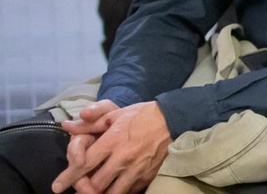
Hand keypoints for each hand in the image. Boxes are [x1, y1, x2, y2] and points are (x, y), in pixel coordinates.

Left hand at [54, 99, 170, 193]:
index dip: (68, 177)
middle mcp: (123, 158)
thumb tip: (67, 126)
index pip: (84, 164)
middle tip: (80, 188)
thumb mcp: (116, 114)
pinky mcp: (147, 176)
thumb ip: (91, 122)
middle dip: (84, 189)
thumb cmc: (143, 115)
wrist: (175, 120)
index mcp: (113, 141)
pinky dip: (119, 192)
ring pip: (111, 193)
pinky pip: (128, 191)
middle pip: (95, 184)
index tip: (57, 186)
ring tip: (95, 192)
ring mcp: (136, 169)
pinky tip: (115, 188)